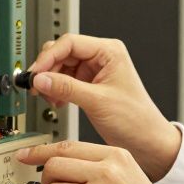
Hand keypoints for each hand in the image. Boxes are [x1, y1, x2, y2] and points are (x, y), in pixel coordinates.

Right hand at [27, 34, 180, 180]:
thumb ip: (66, 88)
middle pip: (62, 53)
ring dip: (50, 82)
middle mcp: (101, 57)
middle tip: (36, 86)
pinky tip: (56, 101)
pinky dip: (56, 90)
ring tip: (49, 97)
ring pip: (61, 67)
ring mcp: (94, 71)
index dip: (49, 56)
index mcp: (109, 52)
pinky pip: (64, 80)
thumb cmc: (135, 119)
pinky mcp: (89, 84)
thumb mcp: (97, 101)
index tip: (36, 73)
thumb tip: (40, 79)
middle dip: (48, 70)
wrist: (146, 141)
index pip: (70, 43)